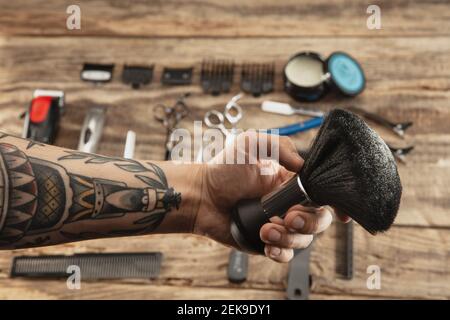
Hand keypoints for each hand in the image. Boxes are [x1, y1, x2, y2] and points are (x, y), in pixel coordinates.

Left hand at [193, 132, 336, 262]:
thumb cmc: (224, 168)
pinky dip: (281, 252)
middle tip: (290, 217)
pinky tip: (267, 244)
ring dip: (289, 237)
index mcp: (291, 181)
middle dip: (310, 222)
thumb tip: (303, 166)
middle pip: (319, 219)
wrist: (201, 195)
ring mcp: (279, 224)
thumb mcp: (252, 143)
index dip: (336, 203)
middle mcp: (289, 203)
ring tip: (265, 228)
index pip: (322, 193)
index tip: (341, 213)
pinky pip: (285, 254)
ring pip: (304, 239)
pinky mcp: (267, 241)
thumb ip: (281, 147)